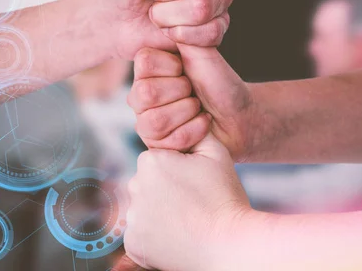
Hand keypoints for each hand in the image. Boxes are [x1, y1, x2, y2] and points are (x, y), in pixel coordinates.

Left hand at [124, 133, 250, 270]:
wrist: (229, 244)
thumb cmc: (224, 197)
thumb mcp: (217, 152)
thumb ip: (196, 130)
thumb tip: (188, 116)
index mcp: (150, 161)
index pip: (159, 160)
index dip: (180, 171)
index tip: (196, 184)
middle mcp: (134, 187)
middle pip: (149, 184)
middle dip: (167, 190)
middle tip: (195, 202)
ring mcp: (133, 219)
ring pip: (146, 209)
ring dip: (161, 212)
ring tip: (189, 220)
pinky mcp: (134, 245)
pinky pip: (142, 234)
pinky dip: (156, 236)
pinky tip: (178, 235)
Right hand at [127, 47, 256, 161]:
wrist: (239, 115)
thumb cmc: (221, 83)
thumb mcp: (203, 52)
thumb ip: (181, 36)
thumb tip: (163, 20)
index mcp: (148, 67)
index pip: (144, 62)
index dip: (172, 67)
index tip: (187, 69)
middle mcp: (140, 93)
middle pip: (145, 93)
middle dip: (182, 92)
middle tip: (194, 91)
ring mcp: (145, 120)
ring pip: (153, 121)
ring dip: (187, 113)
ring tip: (198, 108)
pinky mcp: (155, 145)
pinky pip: (165, 141)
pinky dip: (193, 130)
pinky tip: (202, 125)